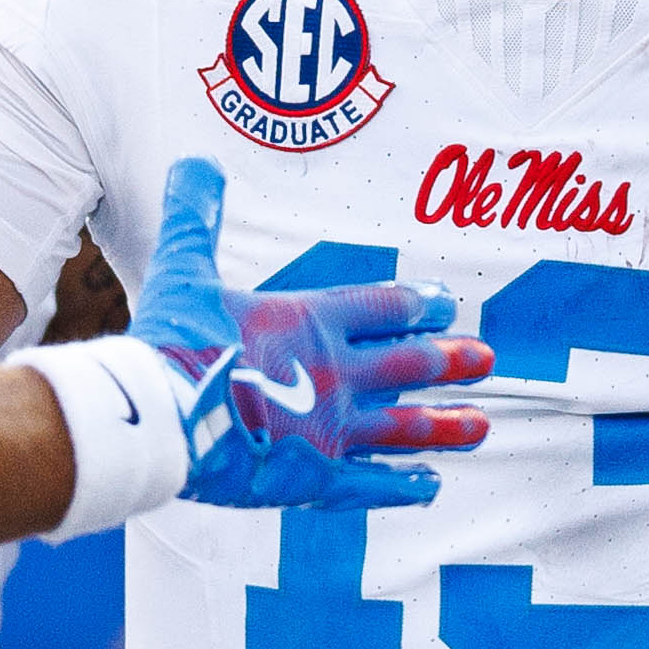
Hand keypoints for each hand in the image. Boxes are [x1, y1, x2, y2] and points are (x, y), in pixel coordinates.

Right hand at [130, 154, 482, 511]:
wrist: (162, 415)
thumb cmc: (172, 342)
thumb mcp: (185, 269)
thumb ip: (197, 217)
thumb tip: (195, 163)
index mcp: (312, 320)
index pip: (385, 307)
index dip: (419, 305)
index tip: (445, 305)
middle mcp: (336, 373)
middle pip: (411, 365)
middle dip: (451, 360)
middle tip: (486, 359)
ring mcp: (331, 428)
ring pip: (406, 427)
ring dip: (447, 425)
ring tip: (481, 426)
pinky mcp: (314, 476)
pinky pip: (372, 484)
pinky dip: (404, 485)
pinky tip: (431, 484)